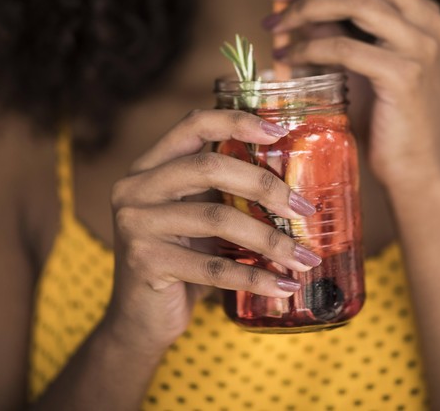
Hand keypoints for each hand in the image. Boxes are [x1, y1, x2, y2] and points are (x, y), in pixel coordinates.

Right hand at [104, 109, 320, 352]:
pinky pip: (214, 268)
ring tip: (304, 257)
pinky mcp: (145, 262)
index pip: (193, 123)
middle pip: (209, 166)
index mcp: (150, 166)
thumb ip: (226, 191)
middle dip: (265, 185)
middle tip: (304, 209)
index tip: (280, 130)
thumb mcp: (198, 216)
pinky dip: (255, 277)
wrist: (140, 319)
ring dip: (270, 240)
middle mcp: (135, 187)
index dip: (237, 120)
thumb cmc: (181, 261)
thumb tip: (295, 180)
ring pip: (217, 218)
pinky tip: (284, 286)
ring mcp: (136, 224)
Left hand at [267, 0, 439, 193]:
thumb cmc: (384, 120)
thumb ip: (335, 32)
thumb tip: (296, 8)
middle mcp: (427, 19)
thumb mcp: (357, 66)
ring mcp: (420, 45)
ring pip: (354, 0)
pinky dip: (309, 48)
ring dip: (304, 8)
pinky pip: (345, 46)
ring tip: (274, 26)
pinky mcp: (406, 76)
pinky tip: (287, 59)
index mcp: (420, 11)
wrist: (415, 172)